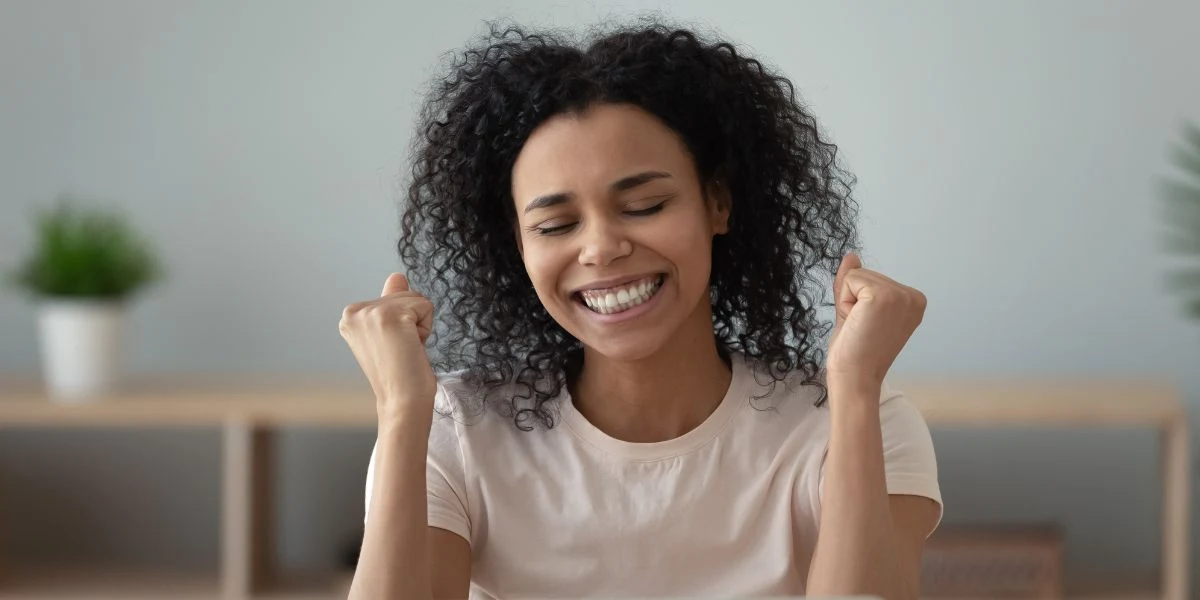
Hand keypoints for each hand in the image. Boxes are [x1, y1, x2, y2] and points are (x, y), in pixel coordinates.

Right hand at [339, 273, 436, 420]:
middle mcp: (354, 310)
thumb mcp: (390, 333)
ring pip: (416, 298)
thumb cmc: (399, 373)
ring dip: (419, 326)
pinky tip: (412, 348)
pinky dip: (426, 329)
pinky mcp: (390, 315)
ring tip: (405, 349)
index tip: (392, 347)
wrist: (402, 402)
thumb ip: (390, 302)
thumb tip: (397, 275)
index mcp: (350, 315)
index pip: (392, 296)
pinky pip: (425, 306)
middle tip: (400, 350)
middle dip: (411, 322)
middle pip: (404, 293)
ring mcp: (370, 312)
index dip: (402, 323)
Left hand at [826, 253, 925, 391]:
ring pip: (855, 276)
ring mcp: (900, 295)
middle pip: (864, 274)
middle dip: (853, 300)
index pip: (872, 280)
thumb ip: (855, 281)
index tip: (868, 326)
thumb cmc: (855, 351)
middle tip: (861, 328)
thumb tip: (851, 256)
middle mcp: (913, 296)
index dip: (859, 302)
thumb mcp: (855, 309)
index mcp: (913, 300)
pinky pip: (849, 280)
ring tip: (860, 326)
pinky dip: (844, 302)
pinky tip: (856, 322)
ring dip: (848, 302)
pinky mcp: (882, 296)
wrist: (855, 376)